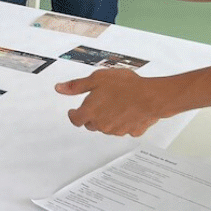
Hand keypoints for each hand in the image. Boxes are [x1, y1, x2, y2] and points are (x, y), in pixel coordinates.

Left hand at [55, 70, 173, 136]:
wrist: (151, 97)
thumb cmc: (125, 86)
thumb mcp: (96, 79)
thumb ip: (76, 86)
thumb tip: (59, 88)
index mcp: (90, 112)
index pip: (75, 119)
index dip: (73, 114)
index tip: (74, 111)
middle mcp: (102, 124)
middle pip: (91, 124)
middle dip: (92, 115)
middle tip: (99, 102)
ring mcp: (117, 130)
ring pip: (107, 127)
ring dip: (108, 118)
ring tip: (117, 102)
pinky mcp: (131, 132)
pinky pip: (124, 128)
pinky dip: (124, 120)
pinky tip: (129, 109)